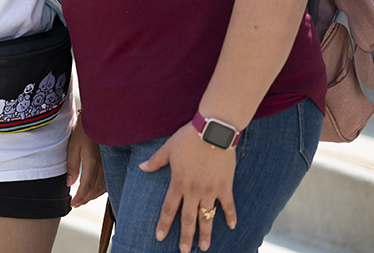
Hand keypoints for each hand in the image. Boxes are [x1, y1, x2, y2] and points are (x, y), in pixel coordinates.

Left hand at [67, 113, 105, 206]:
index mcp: (92, 163)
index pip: (86, 187)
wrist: (100, 118)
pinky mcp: (112, 162)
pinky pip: (109, 181)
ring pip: (103, 187)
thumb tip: (70, 183)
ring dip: (93, 195)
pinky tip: (96, 189)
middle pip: (95, 190)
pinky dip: (102, 189)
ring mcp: (110, 165)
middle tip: (76, 204)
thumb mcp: (73, 146)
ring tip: (84, 198)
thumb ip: (71, 165)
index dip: (79, 198)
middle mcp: (103, 167)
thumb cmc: (84, 130)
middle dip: (85, 199)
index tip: (72, 204)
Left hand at [140, 123, 237, 252]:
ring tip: (204, 247)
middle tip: (184, 251)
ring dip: (206, 233)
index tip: (160, 237)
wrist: (213, 132)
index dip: (164, 224)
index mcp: (178, 183)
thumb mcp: (168, 148)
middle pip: (188, 218)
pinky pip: (228, 205)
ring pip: (207, 216)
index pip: (169, 208)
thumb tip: (142, 167)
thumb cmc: (188, 138)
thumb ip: (155, 161)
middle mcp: (194, 190)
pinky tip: (231, 226)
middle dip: (186, 236)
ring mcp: (211, 190)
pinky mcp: (225, 186)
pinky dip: (230, 216)